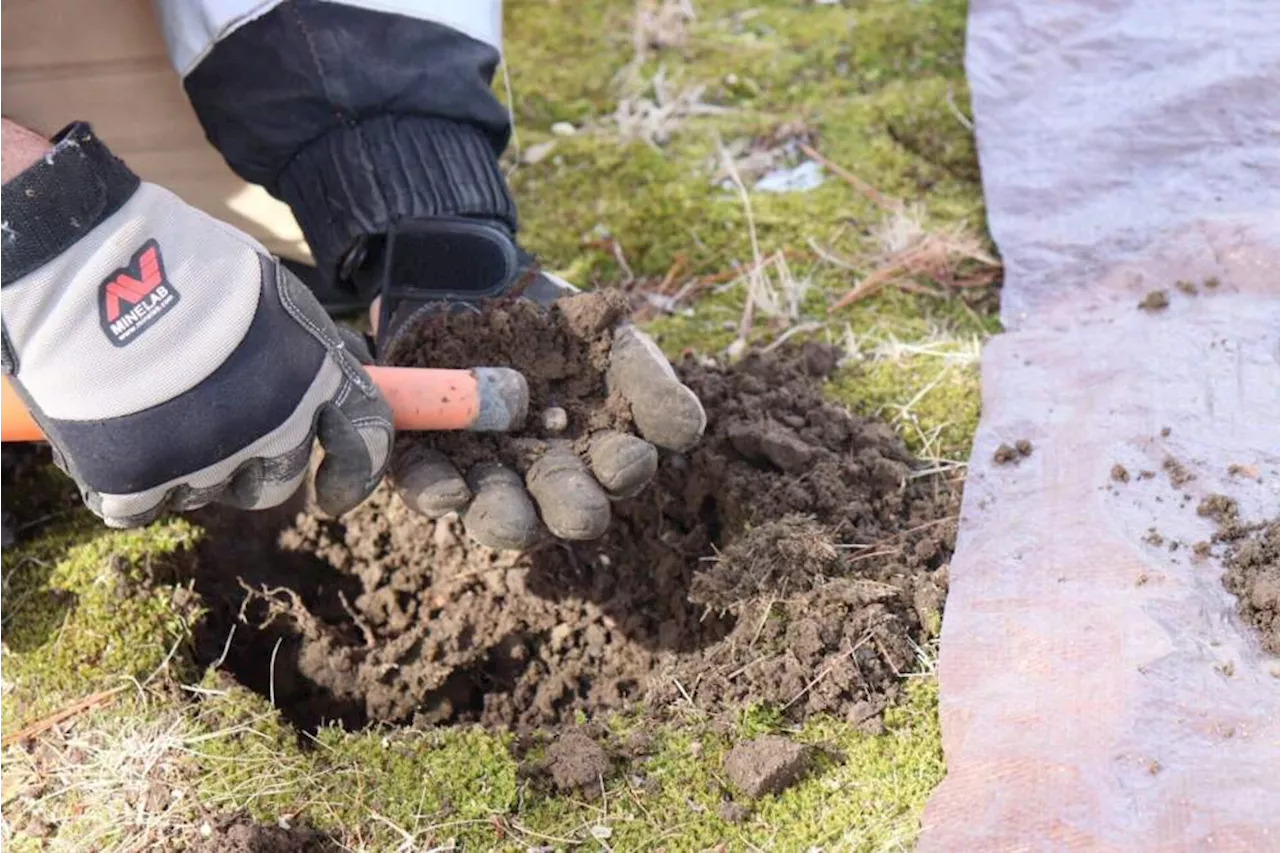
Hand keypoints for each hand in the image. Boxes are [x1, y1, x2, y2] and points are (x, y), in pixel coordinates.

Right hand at [0, 123, 392, 526]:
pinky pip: (140, 507)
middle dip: (253, 466)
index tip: (333, 494)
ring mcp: (205, 461)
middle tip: (212, 427)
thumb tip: (337, 380)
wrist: (89, 267)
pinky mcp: (137, 483)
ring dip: (187, 464)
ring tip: (150, 404)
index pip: (363, 445)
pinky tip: (112, 435)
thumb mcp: (274, 293)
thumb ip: (306, 351)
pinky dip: (127, 481)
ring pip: (206, 491)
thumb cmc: (184, 263)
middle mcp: (272, 429)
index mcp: (315, 380)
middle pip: (277, 482)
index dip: (352, 477)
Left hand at [353, 218, 704, 549]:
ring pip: (495, 510)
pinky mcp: (423, 458)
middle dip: (570, 510)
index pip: (616, 472)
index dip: (622, 470)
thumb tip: (688, 432)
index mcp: (596, 454)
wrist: (478, 281)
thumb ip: (652, 384)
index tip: (624, 459)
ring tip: (510, 519)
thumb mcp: (615, 341)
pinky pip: (426, 484)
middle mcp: (542, 477)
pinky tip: (449, 492)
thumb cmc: (559, 325)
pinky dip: (436, 492)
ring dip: (504, 518)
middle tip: (580, 513)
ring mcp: (483, 472)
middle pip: (559, 508)